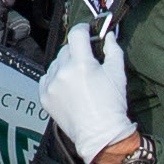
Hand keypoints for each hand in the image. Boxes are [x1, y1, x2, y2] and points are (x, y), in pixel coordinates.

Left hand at [36, 38, 135, 163]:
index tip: (87, 32)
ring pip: (55, 63)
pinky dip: (55, 78)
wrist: (101, 135)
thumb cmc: (112, 106)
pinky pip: (47, 78)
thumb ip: (113, 49)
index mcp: (81, 64)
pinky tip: (67, 86)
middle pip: (66, 48)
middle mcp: (63, 72)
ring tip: (78, 78)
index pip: (77, 34)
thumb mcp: (118, 73)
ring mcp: (51, 85)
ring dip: (65, 65)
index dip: (84, 29)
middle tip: (87, 61)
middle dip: (77, 51)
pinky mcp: (44, 97)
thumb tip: (108, 36)